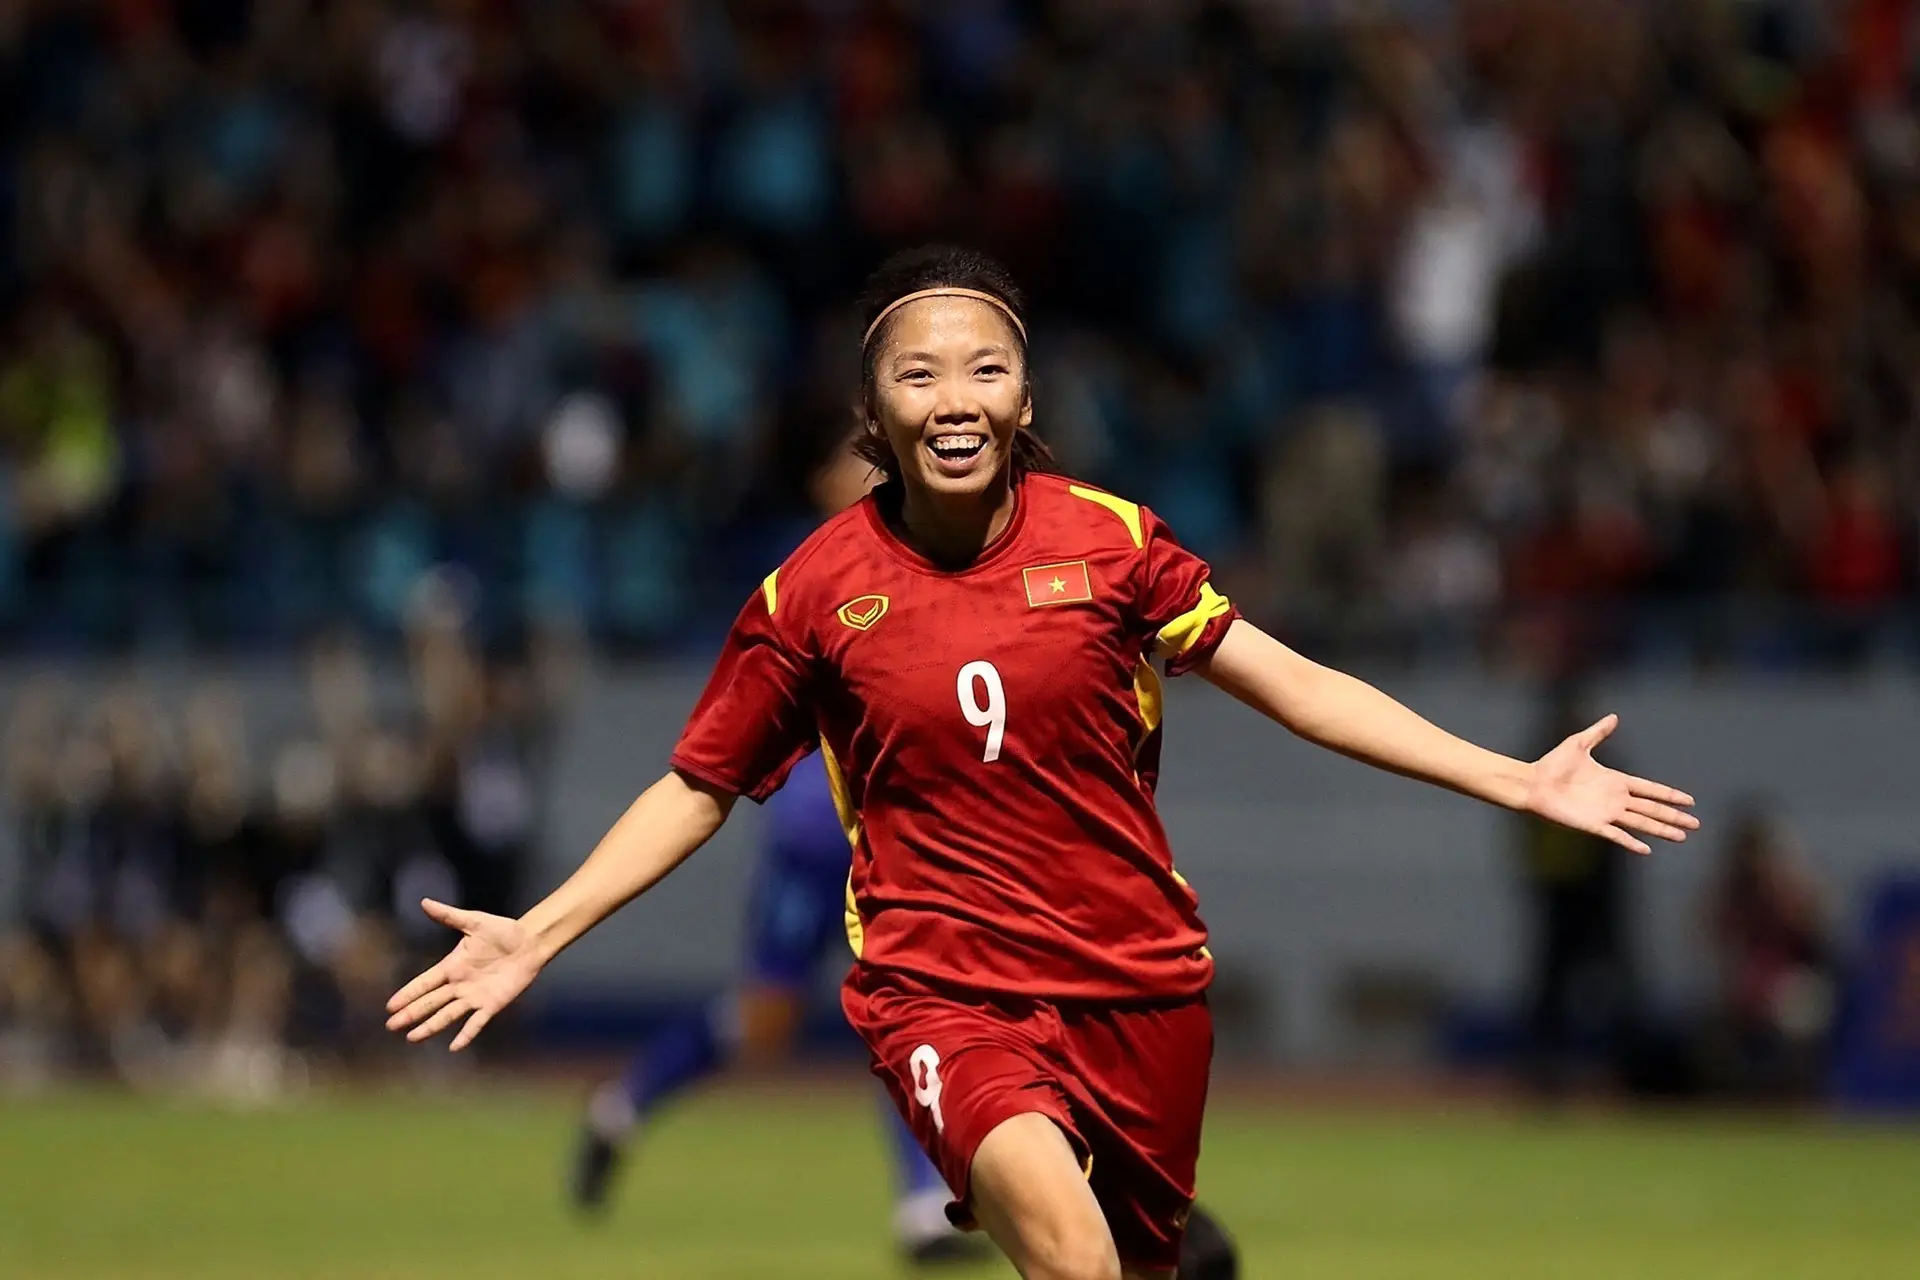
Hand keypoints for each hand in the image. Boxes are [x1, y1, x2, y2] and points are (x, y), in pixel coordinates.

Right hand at [385, 899, 543, 1050]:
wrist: (530, 942)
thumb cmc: (503, 931)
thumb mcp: (474, 921)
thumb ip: (449, 916)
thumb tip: (424, 902)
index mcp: (452, 966)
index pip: (424, 983)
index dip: (408, 994)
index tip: (390, 1006)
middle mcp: (460, 984)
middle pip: (430, 1002)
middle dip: (411, 1014)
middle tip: (391, 1026)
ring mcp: (474, 997)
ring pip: (447, 1015)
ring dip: (430, 1026)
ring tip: (412, 1037)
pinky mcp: (492, 1005)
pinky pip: (476, 1023)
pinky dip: (466, 1035)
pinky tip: (454, 1047)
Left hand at [1524, 714, 1698, 855]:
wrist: (1533, 783)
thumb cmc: (1552, 764)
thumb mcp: (1578, 744)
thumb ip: (1598, 732)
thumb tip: (1614, 716)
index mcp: (1615, 781)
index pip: (1649, 789)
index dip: (1669, 795)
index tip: (1690, 801)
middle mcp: (1615, 799)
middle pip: (1652, 808)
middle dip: (1674, 816)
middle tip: (1696, 824)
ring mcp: (1606, 813)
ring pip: (1641, 823)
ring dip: (1661, 829)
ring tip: (1682, 836)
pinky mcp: (1593, 824)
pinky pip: (1617, 835)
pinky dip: (1632, 841)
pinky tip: (1647, 849)